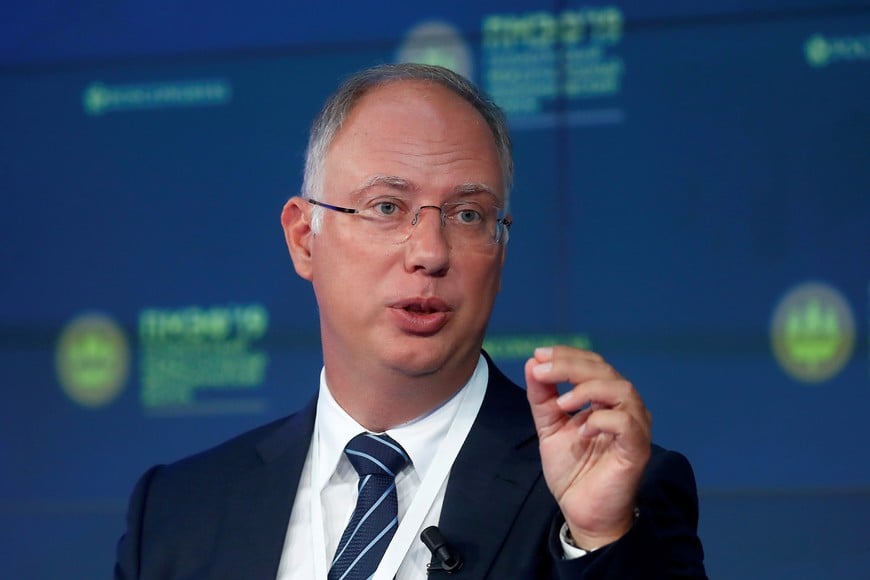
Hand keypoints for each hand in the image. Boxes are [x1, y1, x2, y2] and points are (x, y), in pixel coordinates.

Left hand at [525, 345, 651, 549]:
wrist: (582, 511)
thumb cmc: (573, 470)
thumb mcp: (549, 426)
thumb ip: (541, 397)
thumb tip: (533, 363)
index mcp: (605, 399)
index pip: (592, 364)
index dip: (566, 355)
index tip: (538, 354)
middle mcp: (624, 407)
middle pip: (604, 370)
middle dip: (570, 365)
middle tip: (542, 370)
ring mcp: (634, 427)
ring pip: (621, 389)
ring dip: (586, 388)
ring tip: (561, 403)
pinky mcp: (637, 449)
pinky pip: (626, 423)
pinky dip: (601, 420)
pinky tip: (582, 430)